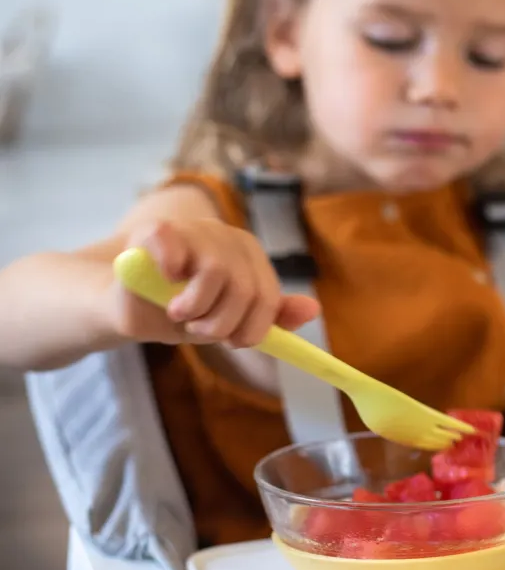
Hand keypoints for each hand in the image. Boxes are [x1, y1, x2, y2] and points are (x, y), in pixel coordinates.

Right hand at [111, 220, 318, 346]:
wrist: (125, 302)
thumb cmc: (181, 309)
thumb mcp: (229, 319)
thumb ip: (270, 316)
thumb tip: (313, 310)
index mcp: (249, 256)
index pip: (268, 297)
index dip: (250, 328)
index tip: (230, 340)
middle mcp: (226, 237)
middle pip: (246, 289)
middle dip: (220, 324)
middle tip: (197, 328)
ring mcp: (193, 230)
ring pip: (216, 273)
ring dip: (194, 307)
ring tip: (178, 311)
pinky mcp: (157, 230)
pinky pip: (174, 252)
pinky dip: (168, 276)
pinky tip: (162, 281)